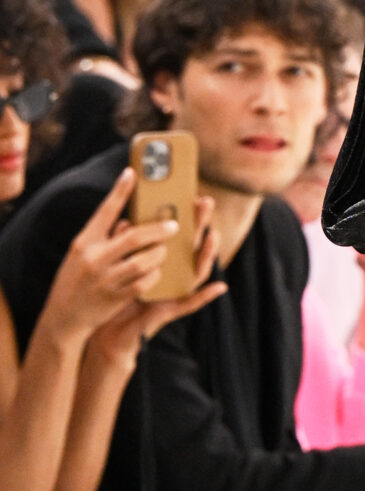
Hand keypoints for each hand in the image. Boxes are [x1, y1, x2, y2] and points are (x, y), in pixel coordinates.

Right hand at [36, 170, 182, 347]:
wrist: (64, 316)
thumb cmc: (76, 279)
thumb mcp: (81, 254)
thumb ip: (103, 237)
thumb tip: (128, 220)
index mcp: (84, 242)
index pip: (104, 211)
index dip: (119, 191)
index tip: (133, 173)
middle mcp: (93, 258)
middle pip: (133, 237)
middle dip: (157, 229)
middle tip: (175, 224)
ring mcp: (105, 279)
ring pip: (142, 262)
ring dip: (159, 254)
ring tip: (166, 250)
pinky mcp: (115, 298)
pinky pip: (143, 283)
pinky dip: (154, 276)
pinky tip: (158, 272)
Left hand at [87, 196, 224, 369]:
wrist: (98, 328)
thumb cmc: (106, 295)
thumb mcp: (113, 265)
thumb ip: (122, 246)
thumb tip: (124, 221)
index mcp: (153, 260)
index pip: (171, 234)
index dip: (181, 215)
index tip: (190, 193)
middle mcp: (166, 274)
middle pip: (186, 245)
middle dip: (198, 224)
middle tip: (206, 202)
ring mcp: (170, 292)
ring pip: (194, 271)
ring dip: (207, 254)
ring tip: (214, 236)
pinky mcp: (167, 311)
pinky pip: (189, 303)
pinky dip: (206, 297)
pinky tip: (221, 287)